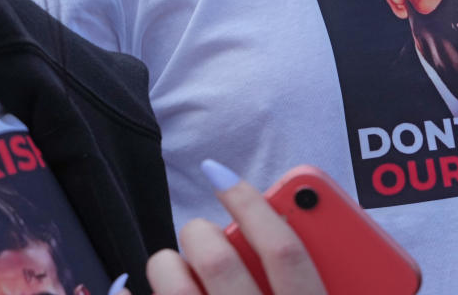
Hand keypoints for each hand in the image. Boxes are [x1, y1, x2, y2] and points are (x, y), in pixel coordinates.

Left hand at [146, 160, 327, 294]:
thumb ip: (334, 273)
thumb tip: (312, 221)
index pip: (283, 250)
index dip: (252, 205)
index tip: (221, 174)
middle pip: (221, 265)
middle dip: (202, 236)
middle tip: (201, 232)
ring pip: (178, 292)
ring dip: (169, 267)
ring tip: (173, 264)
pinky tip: (124, 289)